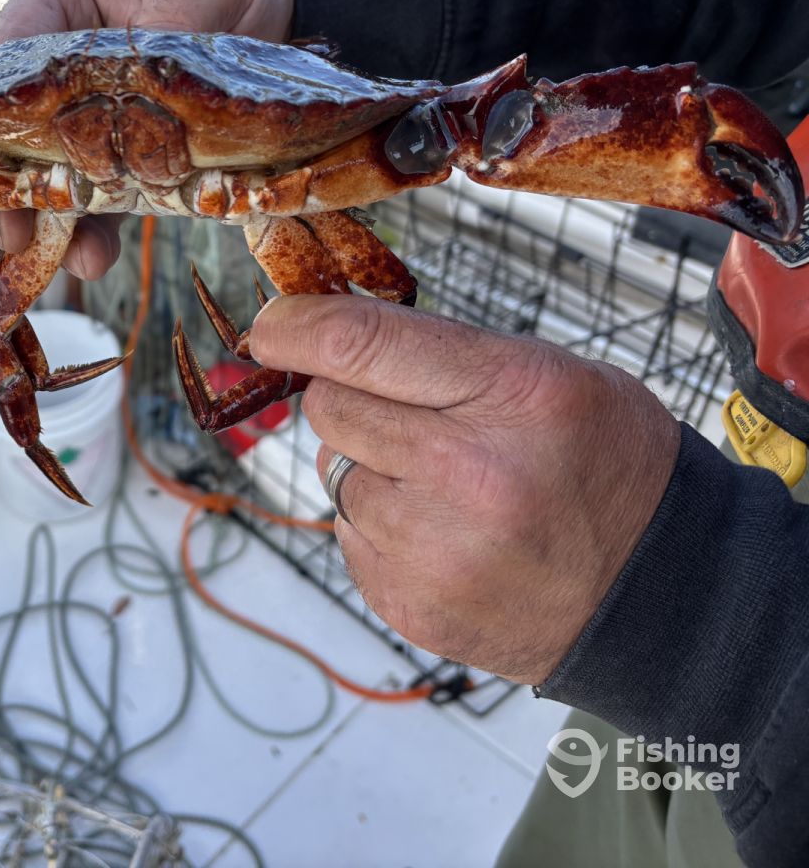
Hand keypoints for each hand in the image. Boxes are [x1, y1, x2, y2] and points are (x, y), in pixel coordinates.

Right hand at [0, 0, 293, 277]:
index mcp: (57, 2)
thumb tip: (150, 78)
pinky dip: (96, 230)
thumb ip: (168, 20)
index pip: (3, 56)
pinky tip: (95, 257)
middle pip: (12, 130)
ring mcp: (87, 117)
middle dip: (8, 186)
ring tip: (67, 258)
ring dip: (51, 222)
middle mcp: (58, 67)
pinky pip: (100, 198)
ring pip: (49, 175)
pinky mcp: (125, 156)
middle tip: (11, 232)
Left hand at [250, 294, 681, 684]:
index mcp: (514, 396)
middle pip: (331, 408)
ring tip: (450, 489)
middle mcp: (469, 475)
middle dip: (355, 400)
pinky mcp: (410, 605)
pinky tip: (448, 536)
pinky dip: (382, 529)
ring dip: (372, 471)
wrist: (660, 593)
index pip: (360, 344)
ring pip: (336, 476)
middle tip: (416, 418)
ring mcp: (436, 551)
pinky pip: (350, 538)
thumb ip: (437, 355)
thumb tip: (320, 337)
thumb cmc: (603, 464)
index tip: (270, 325)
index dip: (297, 327)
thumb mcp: (551, 375)